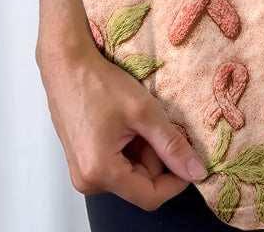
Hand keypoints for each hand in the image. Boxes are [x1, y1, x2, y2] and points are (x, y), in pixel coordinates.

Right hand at [38, 39, 208, 211]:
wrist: (67, 66)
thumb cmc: (99, 84)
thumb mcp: (144, 112)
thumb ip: (172, 145)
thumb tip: (196, 171)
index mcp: (101, 173)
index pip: (150, 197)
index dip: (176, 181)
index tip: (190, 160)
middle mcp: (88, 181)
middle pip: (140, 184)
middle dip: (157, 157)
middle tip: (155, 124)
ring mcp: (83, 172)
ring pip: (130, 174)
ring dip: (143, 151)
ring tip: (136, 120)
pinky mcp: (82, 162)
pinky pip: (116, 165)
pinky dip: (129, 148)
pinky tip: (125, 123)